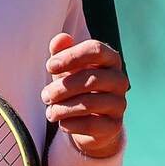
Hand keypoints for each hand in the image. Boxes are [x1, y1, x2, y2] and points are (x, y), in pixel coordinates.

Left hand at [41, 33, 128, 157]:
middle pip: (92, 78)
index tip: (50, 66)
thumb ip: (61, 52)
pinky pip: (91, 124)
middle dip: (63, 87)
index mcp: (110, 59)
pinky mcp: (114, 126)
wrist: (89, 124)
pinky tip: (62, 123)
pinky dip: (71, 124)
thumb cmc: (76, 88)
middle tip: (45, 95)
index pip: (96, 49)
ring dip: (63, 108)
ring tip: (50, 112)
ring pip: (90, 103)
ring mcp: (119, 104)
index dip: (71, 56)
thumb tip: (60, 39)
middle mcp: (119, 80)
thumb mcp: (66, 68)